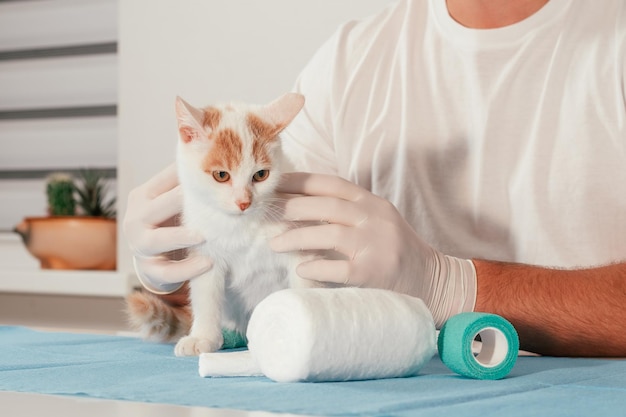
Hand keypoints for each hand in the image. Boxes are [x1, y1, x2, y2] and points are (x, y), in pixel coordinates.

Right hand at [123, 163, 211, 293]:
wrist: (153, 257)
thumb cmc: (168, 219)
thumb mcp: (170, 198)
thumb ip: (185, 181)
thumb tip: (213, 150)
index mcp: (143, 196)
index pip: (164, 181)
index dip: (188, 176)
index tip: (216, 171)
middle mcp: (136, 219)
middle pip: (157, 207)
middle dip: (181, 203)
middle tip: (210, 200)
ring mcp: (140, 246)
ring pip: (157, 240)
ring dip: (180, 237)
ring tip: (204, 236)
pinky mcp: (150, 269)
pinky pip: (167, 271)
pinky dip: (187, 269)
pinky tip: (208, 263)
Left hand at [270, 173, 476, 326]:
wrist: (432, 281)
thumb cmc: (394, 251)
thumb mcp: (375, 221)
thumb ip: (346, 212)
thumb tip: (297, 206)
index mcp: (372, 203)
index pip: (332, 184)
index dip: (300, 181)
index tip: (274, 184)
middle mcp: (376, 219)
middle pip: (327, 206)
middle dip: (292, 207)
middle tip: (267, 214)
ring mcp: (377, 245)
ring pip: (329, 234)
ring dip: (296, 237)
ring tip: (273, 244)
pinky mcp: (376, 273)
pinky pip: (340, 268)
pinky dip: (316, 267)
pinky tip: (300, 269)